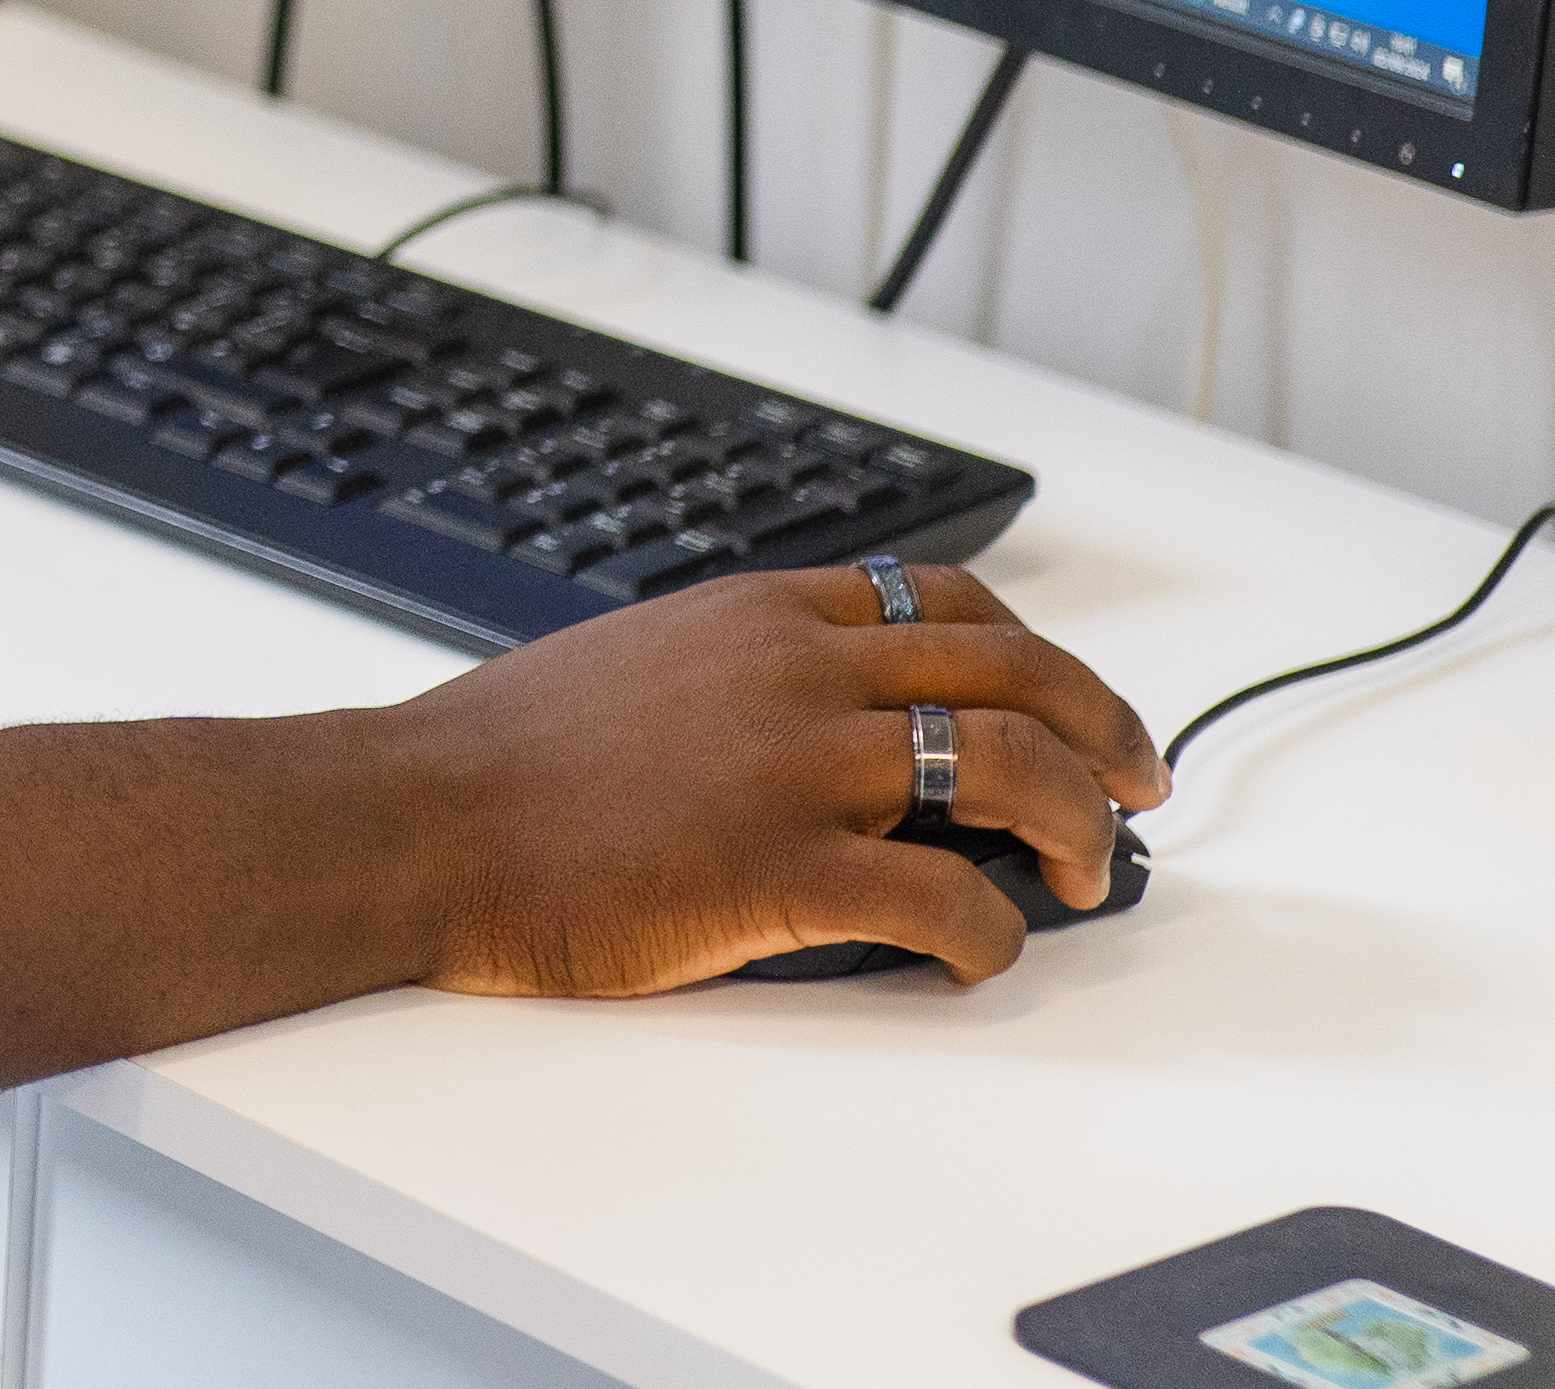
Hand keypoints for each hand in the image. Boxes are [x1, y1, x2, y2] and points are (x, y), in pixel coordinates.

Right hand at [381, 560, 1169, 992]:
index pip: (944, 602)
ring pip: (1010, 768)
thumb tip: (824, 734)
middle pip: (1013, 673)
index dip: (1036, 654)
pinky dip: (994, 932)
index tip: (1071, 704)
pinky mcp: (782, 869)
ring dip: (1080, 825)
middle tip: (1141, 786)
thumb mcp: (634, 669)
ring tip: (1088, 873)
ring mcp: (797, 766)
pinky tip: (980, 953)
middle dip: (1106, 729)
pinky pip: (946, 897)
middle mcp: (796, 672)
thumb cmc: (497, 764)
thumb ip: (737, 681)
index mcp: (758, 615)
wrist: (413, 821)